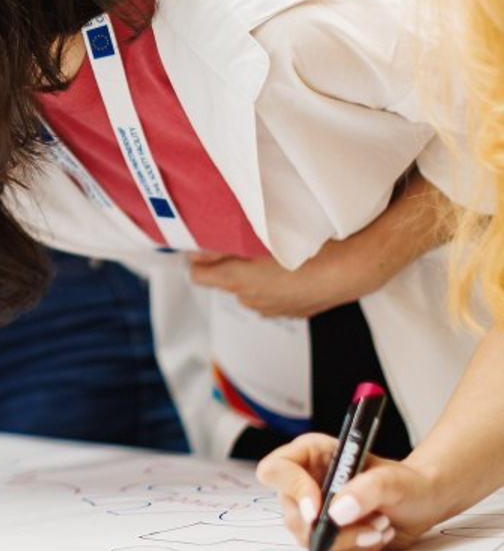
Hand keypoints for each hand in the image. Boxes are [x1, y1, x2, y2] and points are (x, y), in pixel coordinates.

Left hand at [188, 250, 345, 318]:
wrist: (352, 269)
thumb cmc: (309, 251)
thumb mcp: (260, 239)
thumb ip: (223, 248)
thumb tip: (198, 251)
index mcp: (238, 281)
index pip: (198, 277)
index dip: (198, 261)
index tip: (203, 248)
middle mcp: (251, 299)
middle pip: (225, 281)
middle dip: (227, 265)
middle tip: (240, 243)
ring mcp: (272, 309)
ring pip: (250, 289)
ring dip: (253, 275)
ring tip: (270, 255)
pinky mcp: (293, 311)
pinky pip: (273, 296)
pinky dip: (275, 284)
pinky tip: (290, 269)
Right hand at [256, 432, 440, 550]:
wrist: (421, 504)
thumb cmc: (405, 483)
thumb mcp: (392, 480)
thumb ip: (365, 490)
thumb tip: (337, 513)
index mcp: (309, 455)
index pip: (276, 470)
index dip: (291, 490)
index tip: (318, 512)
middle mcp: (304, 482)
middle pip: (291, 512)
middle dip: (330, 528)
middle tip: (372, 525)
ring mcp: (313, 510)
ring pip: (308, 537)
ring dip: (349, 539)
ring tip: (382, 526)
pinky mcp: (326, 533)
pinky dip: (356, 548)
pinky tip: (377, 534)